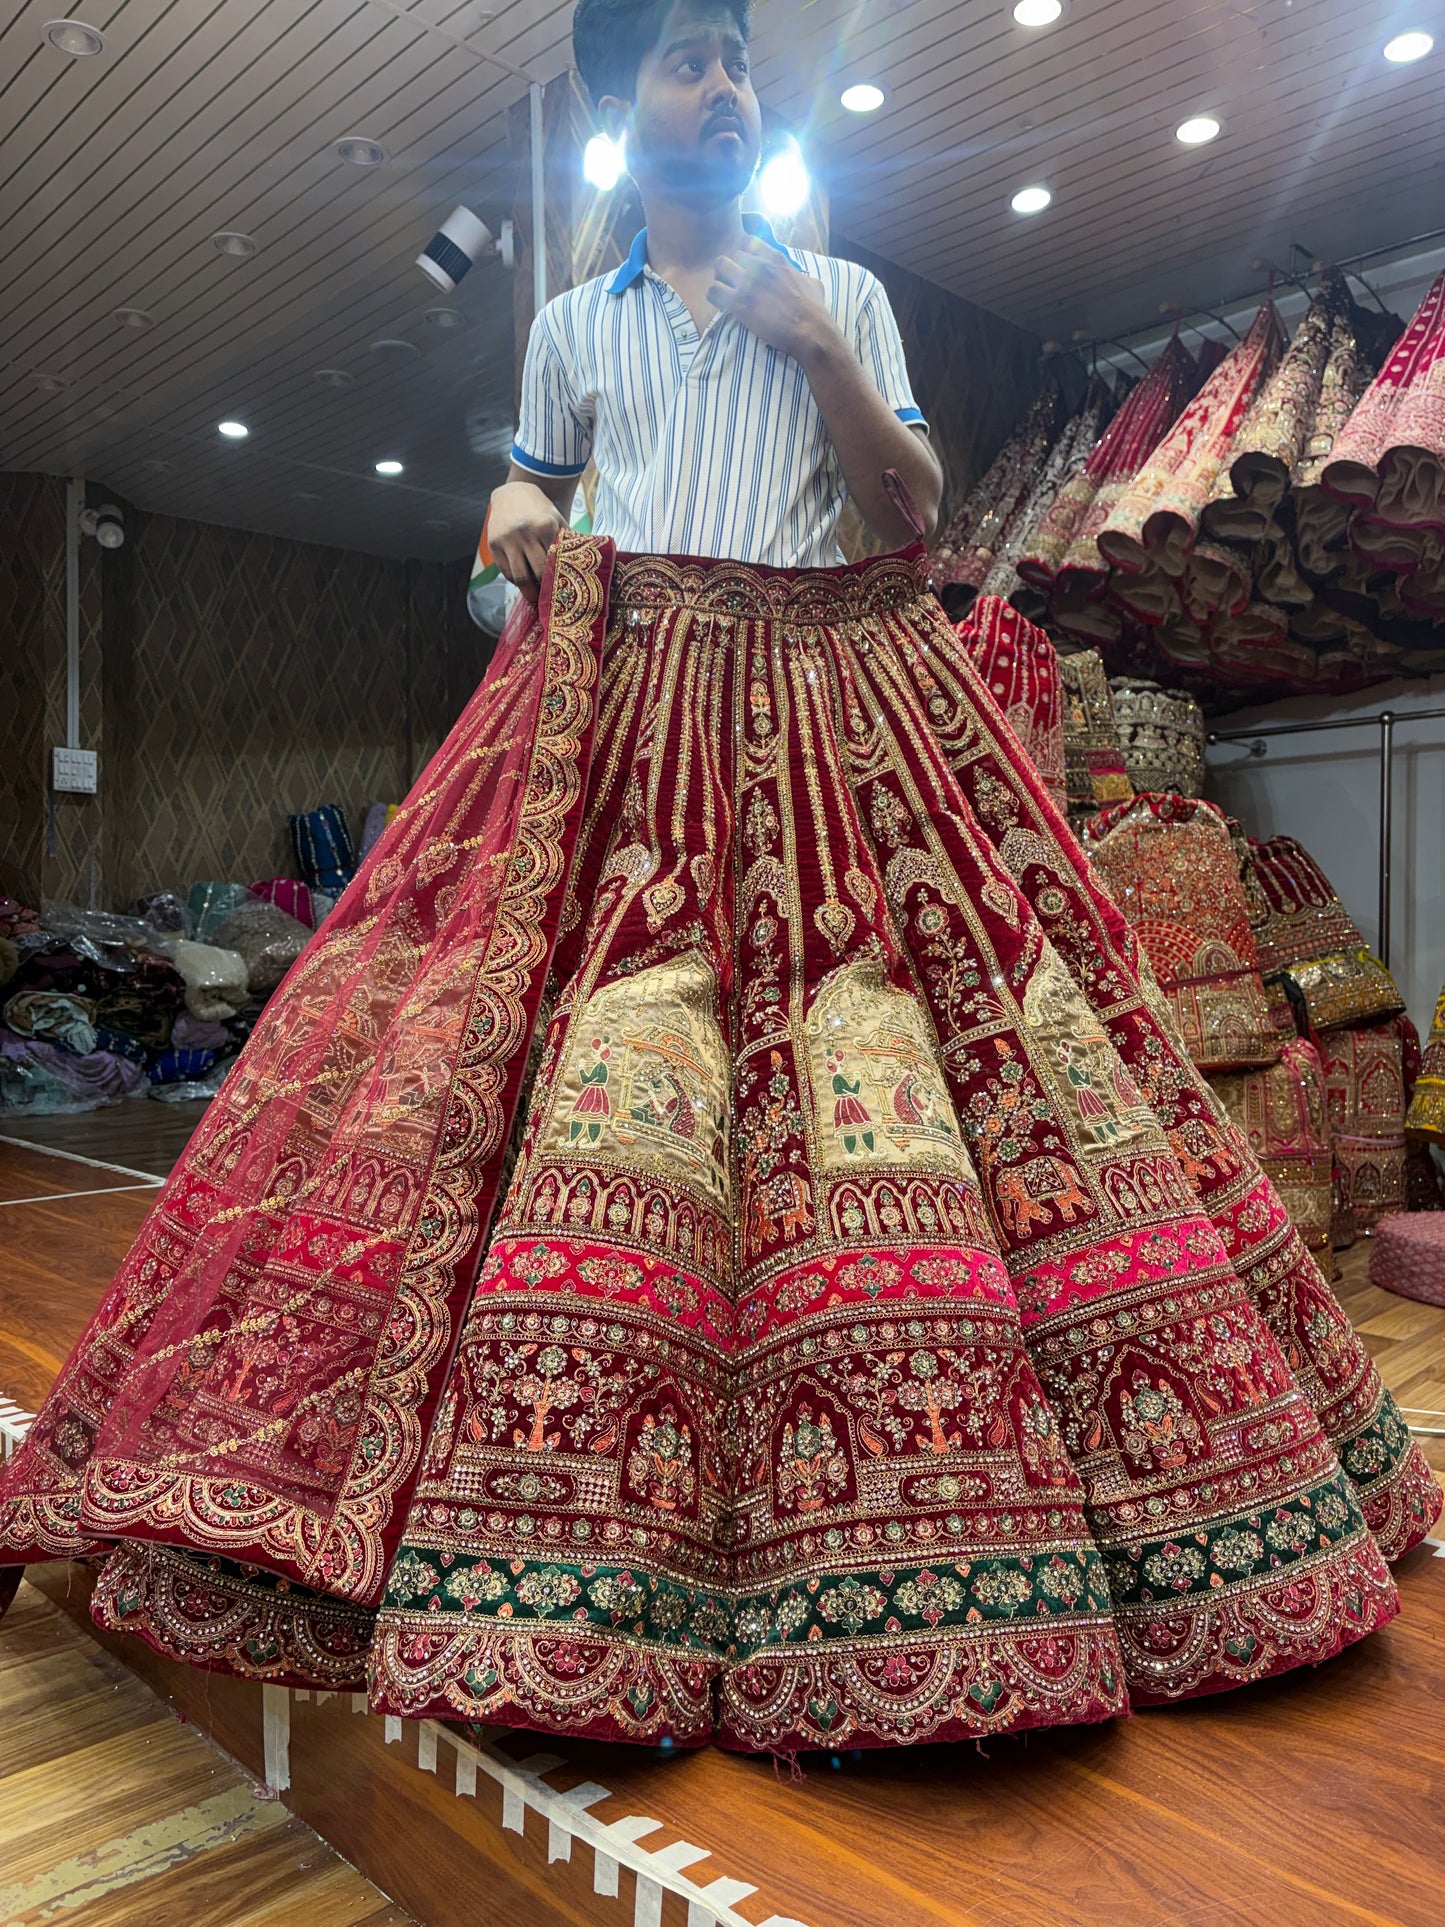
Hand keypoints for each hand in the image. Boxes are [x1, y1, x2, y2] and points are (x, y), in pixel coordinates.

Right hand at [487, 481, 566, 604]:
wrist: (512, 493)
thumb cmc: (540, 510)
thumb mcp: (556, 519)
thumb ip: (567, 540)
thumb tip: (581, 566)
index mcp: (544, 526)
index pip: (554, 562)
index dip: (558, 579)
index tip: (562, 593)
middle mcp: (524, 533)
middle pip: (537, 573)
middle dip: (544, 590)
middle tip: (550, 602)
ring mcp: (507, 540)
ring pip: (519, 576)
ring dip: (528, 592)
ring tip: (535, 600)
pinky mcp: (493, 545)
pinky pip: (506, 571)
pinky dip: (515, 581)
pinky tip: (523, 584)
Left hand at [709, 236, 832, 360]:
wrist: (811, 331)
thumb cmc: (815, 310)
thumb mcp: (813, 284)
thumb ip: (801, 276)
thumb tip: (803, 278)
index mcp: (776, 258)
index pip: (749, 241)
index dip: (744, 254)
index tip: (746, 266)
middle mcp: (760, 266)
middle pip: (732, 254)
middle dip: (731, 268)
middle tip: (734, 283)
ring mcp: (748, 283)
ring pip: (719, 266)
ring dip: (720, 279)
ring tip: (726, 292)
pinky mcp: (739, 303)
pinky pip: (713, 290)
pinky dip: (715, 297)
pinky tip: (723, 305)